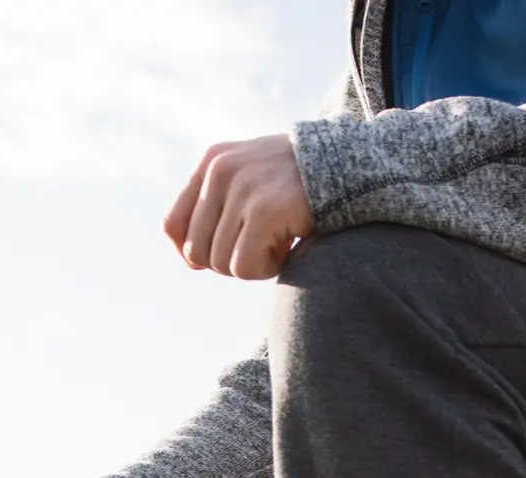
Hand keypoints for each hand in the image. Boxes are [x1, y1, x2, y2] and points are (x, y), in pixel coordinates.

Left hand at [163, 134, 314, 280]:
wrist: (352, 165)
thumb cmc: (301, 182)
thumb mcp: (252, 178)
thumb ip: (219, 207)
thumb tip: (190, 261)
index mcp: (212, 161)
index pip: (172, 225)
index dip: (190, 253)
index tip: (222, 255)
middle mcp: (220, 171)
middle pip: (196, 251)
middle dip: (228, 261)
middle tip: (262, 247)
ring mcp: (242, 189)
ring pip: (220, 263)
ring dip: (253, 265)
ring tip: (280, 242)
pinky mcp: (264, 210)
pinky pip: (244, 267)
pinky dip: (268, 268)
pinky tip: (289, 247)